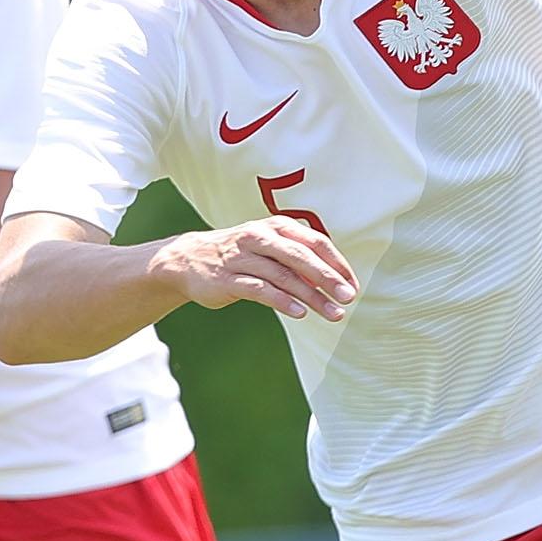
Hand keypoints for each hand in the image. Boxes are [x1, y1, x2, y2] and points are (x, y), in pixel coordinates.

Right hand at [154, 217, 356, 321]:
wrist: (188, 259)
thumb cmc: (241, 255)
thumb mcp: (271, 248)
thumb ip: (300, 260)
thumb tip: (336, 281)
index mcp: (276, 227)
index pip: (315, 242)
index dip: (337, 263)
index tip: (353, 285)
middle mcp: (260, 238)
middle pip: (301, 257)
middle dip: (328, 278)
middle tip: (349, 297)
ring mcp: (242, 258)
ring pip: (283, 276)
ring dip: (311, 296)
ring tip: (333, 313)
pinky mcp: (227, 278)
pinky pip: (260, 290)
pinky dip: (282, 301)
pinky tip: (299, 313)